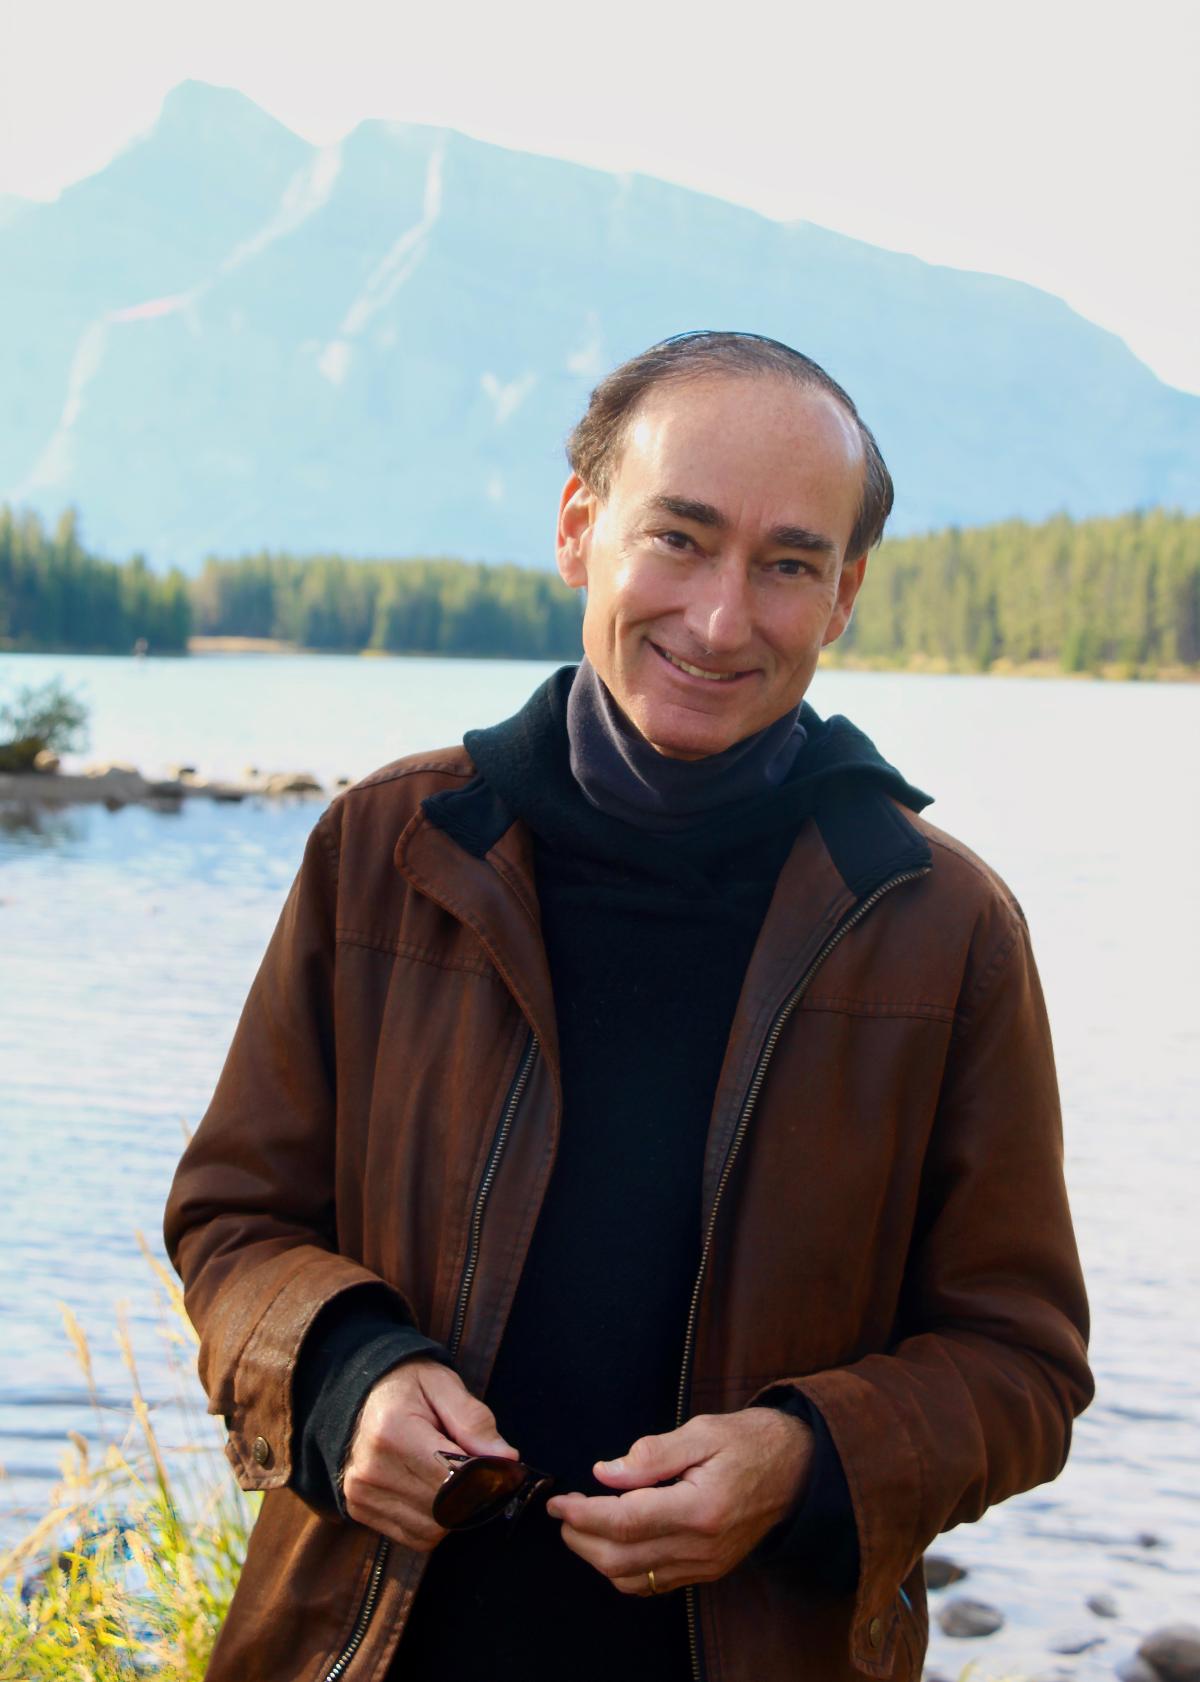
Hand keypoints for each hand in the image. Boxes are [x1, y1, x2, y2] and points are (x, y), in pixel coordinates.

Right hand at [340, 1359, 516, 1550]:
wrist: (362, 1393)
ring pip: (431, 1530)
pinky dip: (434, 1523)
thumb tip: (507, 1460)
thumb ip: (475, 1422)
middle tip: (478, 1471)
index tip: (500, 1468)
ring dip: (453, 1512)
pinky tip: (433, 1492)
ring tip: (450, 1477)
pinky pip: (413, 1537)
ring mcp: (361, 1494)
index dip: (484, 1478)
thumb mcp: (444, 1385)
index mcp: (392, 1431)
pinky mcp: (359, 1510)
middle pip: (443, 1508)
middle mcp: (371, 1469)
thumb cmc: (409, 1386)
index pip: (452, 1477)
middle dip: (471, 1495)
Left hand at [545, 1408, 811, 1595]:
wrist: (799, 1470)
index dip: (584, 1514)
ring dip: (596, 1556)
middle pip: (621, 1558)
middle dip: (581, 1537)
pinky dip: (622, 1568)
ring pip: (632, 1577)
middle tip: (563, 1510)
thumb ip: (652, 1454)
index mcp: (700, 1508)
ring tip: (580, 1524)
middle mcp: (702, 1546)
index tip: (559, 1501)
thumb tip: (605, 1472)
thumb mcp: (702, 1431)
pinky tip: (612, 1540)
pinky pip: (653, 1583)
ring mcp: (705, 1565)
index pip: (625, 1521)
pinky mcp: (707, 1570)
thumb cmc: (751, 1441)